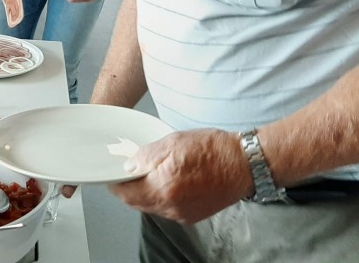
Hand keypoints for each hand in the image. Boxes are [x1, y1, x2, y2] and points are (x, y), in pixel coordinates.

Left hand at [108, 129, 251, 223]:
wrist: (244, 164)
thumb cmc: (213, 150)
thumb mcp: (172, 142)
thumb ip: (145, 157)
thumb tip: (129, 167)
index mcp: (163, 188)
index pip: (126, 194)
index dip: (116, 184)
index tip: (113, 175)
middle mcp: (171, 206)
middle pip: (137, 203)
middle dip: (130, 189)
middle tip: (130, 173)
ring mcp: (182, 214)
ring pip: (152, 207)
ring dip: (146, 193)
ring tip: (151, 174)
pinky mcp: (193, 216)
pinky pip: (168, 209)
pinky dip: (162, 197)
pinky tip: (168, 182)